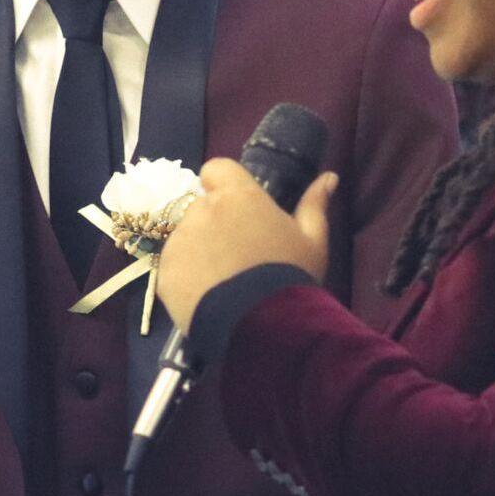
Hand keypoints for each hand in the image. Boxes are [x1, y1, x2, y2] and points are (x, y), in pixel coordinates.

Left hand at [154, 158, 336, 329]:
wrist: (260, 326)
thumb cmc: (289, 275)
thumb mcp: (313, 240)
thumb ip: (315, 204)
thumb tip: (329, 177)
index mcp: (238, 196)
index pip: (216, 169)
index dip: (224, 184)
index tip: (238, 206)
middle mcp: (202, 211)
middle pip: (203, 206)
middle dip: (216, 222)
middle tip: (238, 252)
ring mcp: (179, 242)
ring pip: (186, 236)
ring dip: (200, 248)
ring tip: (223, 279)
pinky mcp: (165, 273)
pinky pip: (174, 265)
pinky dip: (187, 275)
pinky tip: (208, 294)